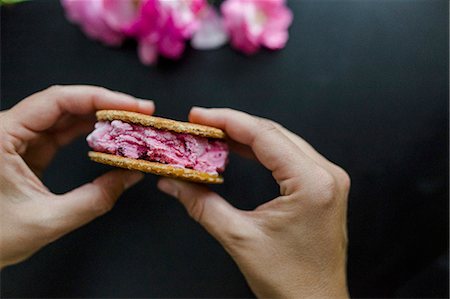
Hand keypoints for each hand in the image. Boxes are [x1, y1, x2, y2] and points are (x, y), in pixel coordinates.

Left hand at [0, 85, 153, 267]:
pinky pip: (62, 133)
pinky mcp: (27, 151)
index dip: (100, 98)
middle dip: (105, 106)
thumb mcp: (49, 220)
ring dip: (99, 118)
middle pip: (64, 104)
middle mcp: (8, 129)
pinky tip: (109, 136)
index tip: (132, 106)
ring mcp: (18, 139)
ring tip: (131, 123)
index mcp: (2, 135)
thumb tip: (132, 175)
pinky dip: (88, 134)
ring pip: (65, 116)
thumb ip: (95, 198)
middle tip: (140, 113)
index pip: (57, 101)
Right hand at [157, 108, 349, 297]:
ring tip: (215, 134)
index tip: (199, 116)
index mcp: (312, 183)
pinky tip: (241, 150)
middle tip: (201, 124)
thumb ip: (202, 205)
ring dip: (248, 137)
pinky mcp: (323, 188)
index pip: (264, 135)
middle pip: (274, 134)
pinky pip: (290, 158)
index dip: (227, 120)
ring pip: (282, 142)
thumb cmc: (289, 281)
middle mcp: (326, 175)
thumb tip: (173, 183)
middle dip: (235, 125)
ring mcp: (328, 180)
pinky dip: (262, 152)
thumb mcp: (239, 238)